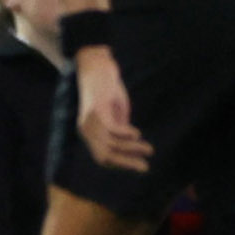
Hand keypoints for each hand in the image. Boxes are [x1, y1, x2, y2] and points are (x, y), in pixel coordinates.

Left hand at [73, 49, 152, 170]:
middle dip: (126, 163)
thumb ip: (120, 126)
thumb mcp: (115, 112)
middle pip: (105, 155)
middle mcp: (86, 130)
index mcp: (89, 133)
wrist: (98, 66)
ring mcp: (89, 121)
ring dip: (132, 148)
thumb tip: (130, 142)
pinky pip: (112, 130)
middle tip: (145, 168)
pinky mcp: (97, 110)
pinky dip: (126, 134)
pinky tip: (137, 134)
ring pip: (110, 145)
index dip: (121, 164)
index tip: (139, 166)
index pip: (103, 157)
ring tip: (149, 149)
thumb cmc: (108, 88)